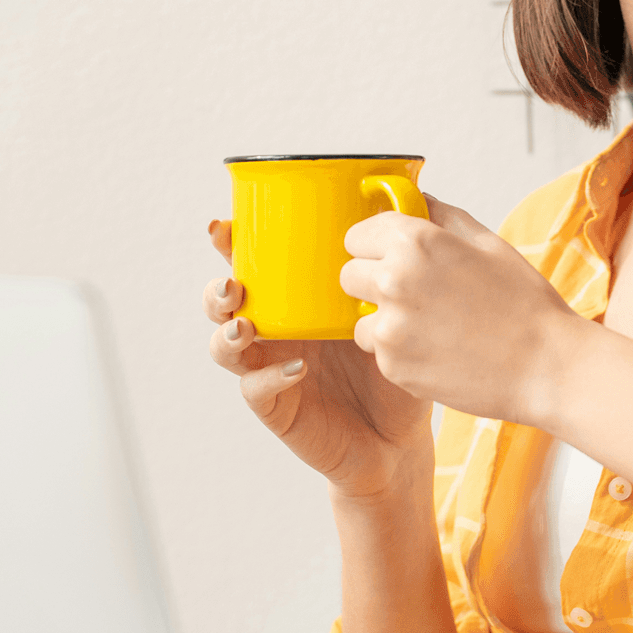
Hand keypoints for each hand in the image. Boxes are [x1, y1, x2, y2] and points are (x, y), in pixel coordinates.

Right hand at [203, 219, 433, 500]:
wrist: (399, 436)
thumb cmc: (395, 363)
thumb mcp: (396, 308)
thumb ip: (396, 262)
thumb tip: (416, 195)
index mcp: (296, 299)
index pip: (254, 264)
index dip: (230, 244)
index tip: (223, 226)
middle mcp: (276, 330)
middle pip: (223, 302)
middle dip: (217, 288)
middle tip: (233, 282)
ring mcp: (270, 367)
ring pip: (223, 346)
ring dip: (227, 332)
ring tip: (246, 325)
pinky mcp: (278, 406)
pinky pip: (256, 390)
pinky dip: (268, 377)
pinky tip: (296, 369)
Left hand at [339, 193, 582, 427]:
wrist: (545, 365)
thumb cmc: (523, 303)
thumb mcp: (486, 242)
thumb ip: (441, 215)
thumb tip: (415, 200)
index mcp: (416, 242)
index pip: (357, 234)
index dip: (376, 243)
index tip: (392, 253)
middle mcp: (394, 281)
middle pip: (349, 274)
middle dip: (373, 279)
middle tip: (413, 291)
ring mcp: (390, 327)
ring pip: (359, 316)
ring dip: (382, 318)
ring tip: (428, 323)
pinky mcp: (393, 366)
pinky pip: (378, 351)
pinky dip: (399, 350)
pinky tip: (436, 347)